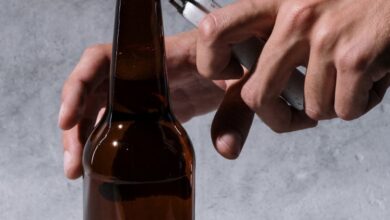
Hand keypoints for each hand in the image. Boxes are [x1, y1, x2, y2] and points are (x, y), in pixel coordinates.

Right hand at [58, 30, 227, 178]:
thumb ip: (234, 110)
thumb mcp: (237, 79)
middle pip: (93, 92)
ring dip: (84, 137)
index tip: (66, 119)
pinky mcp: (151, 107)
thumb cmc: (239, 58)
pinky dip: (105, 139)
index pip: (103, 60)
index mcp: (155, 55)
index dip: (79, 86)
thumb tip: (225, 149)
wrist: (242, 62)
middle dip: (74, 126)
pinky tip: (101, 159)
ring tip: (78, 168)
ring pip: (101, 109)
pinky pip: (118, 120)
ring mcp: (144, 90)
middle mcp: (141, 71)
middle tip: (73, 163)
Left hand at [196, 0, 389, 149]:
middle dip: (275, 115)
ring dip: (329, 103)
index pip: (214, 31)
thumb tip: (239, 87)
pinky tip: (368, 77)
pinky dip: (357, 104)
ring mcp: (324, 37)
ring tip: (346, 76)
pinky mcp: (356, 58)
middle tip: (292, 108)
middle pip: (255, 95)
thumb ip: (271, 44)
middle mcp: (294, 17)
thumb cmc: (352, 2)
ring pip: (310, 109)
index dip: (213, 63)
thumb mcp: (303, 7)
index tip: (233, 72)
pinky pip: (344, 111)